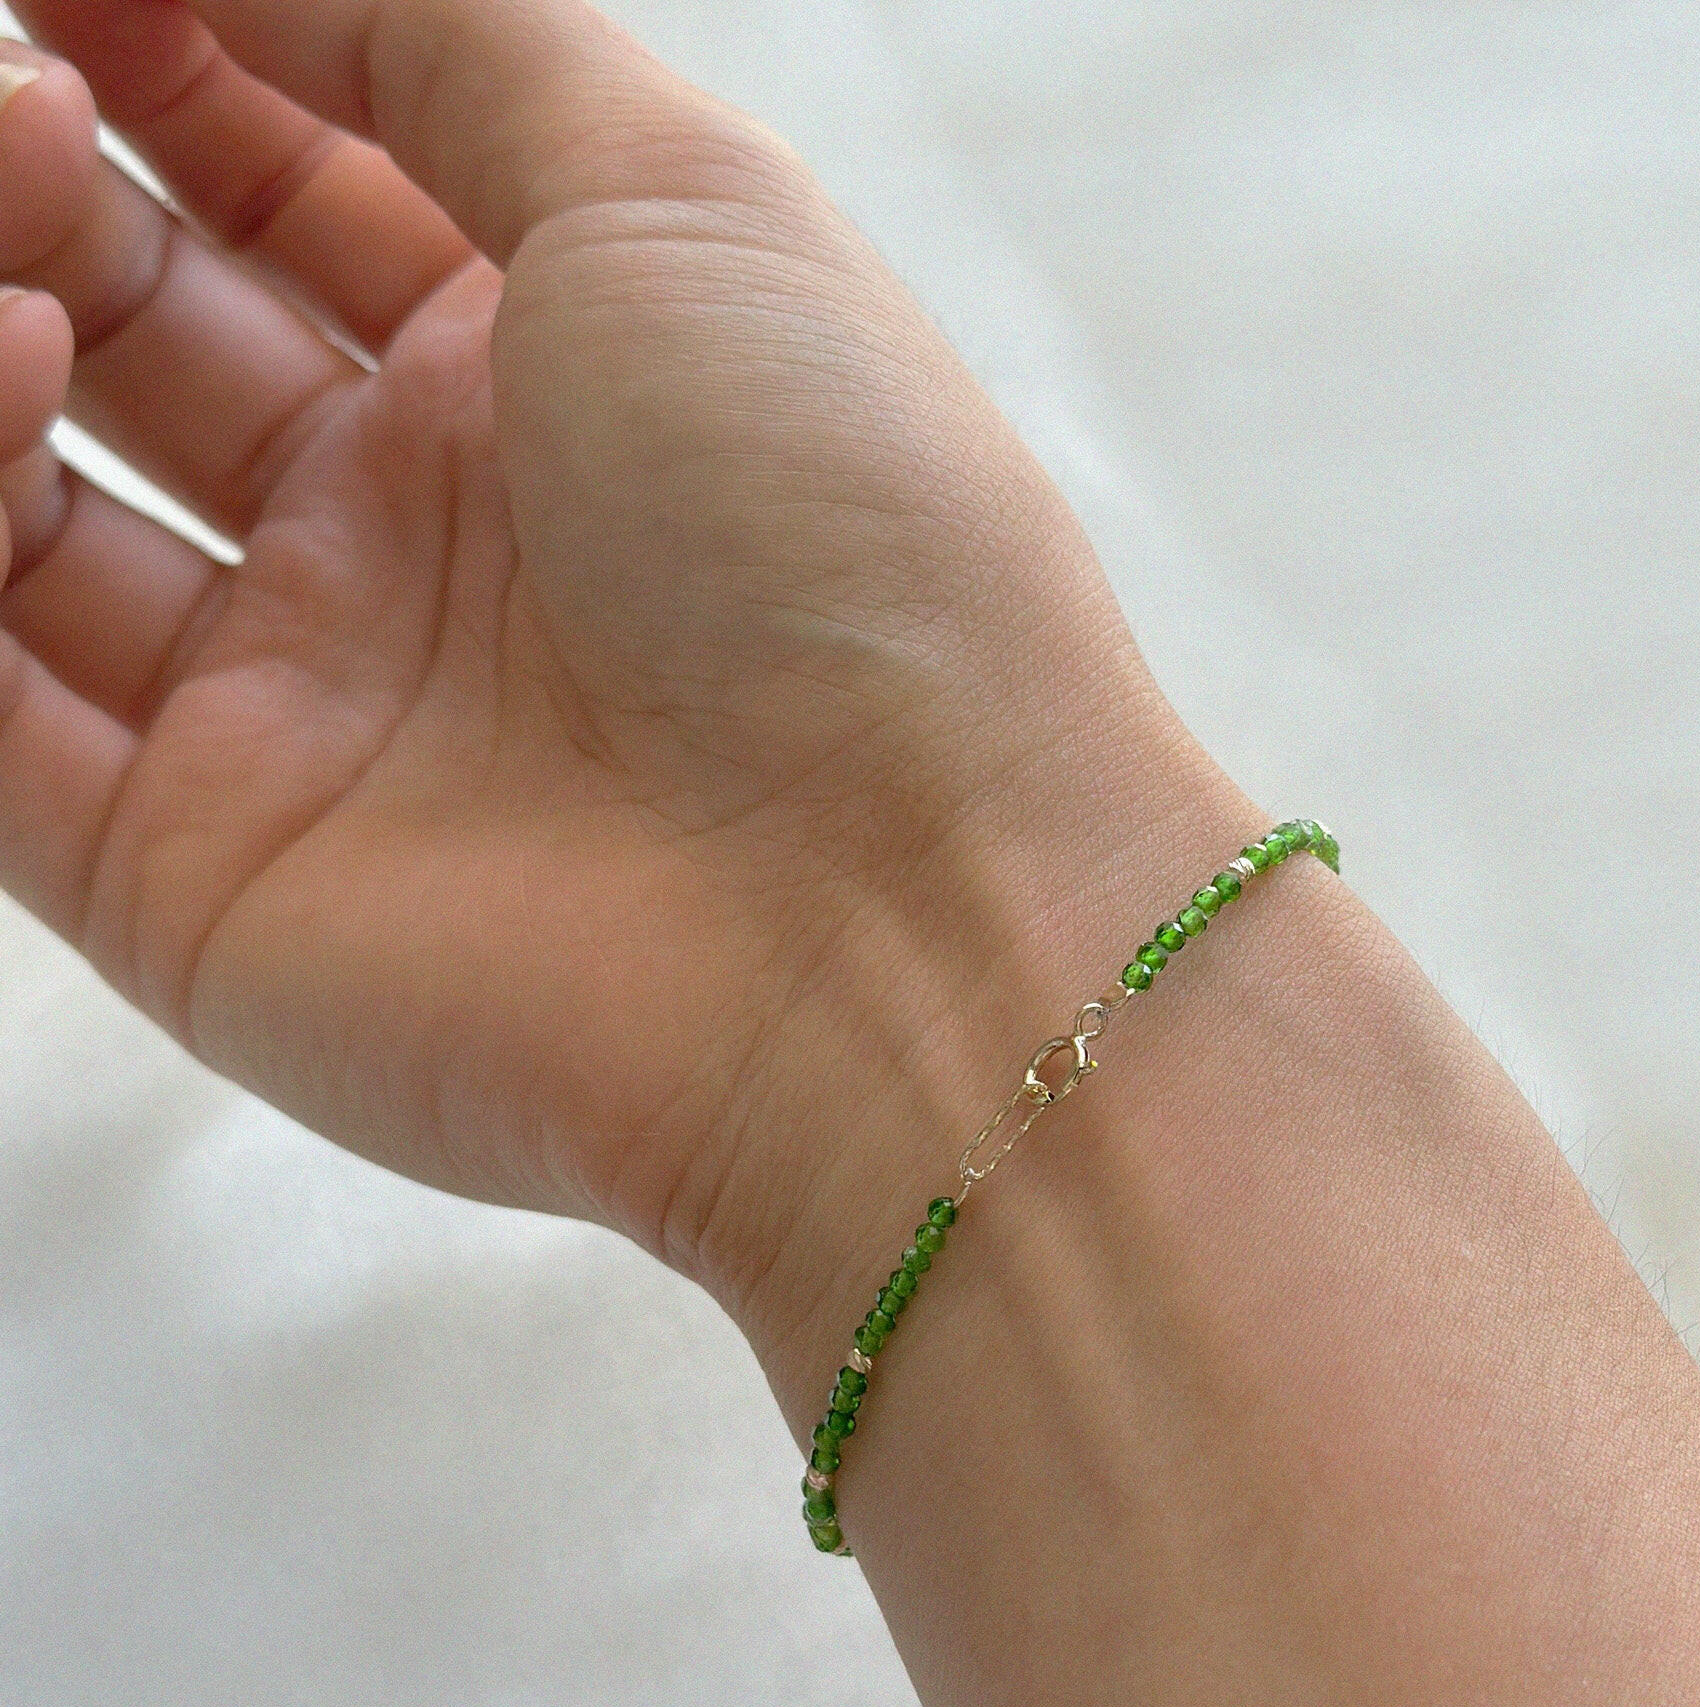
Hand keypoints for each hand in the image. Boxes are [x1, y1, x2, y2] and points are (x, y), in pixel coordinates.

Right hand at [0, 0, 1233, 1372]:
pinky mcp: (198, 878)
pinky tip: (5, 388)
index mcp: (545, 385)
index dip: (168, 51)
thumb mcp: (680, 197)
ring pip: (27, 509)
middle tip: (25, 109)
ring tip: (23, 260)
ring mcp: (306, 715)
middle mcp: (420, 548)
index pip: (290, 181)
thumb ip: (454, 43)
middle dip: (47, 182)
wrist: (901, 918)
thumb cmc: (844, 542)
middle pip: (144, 326)